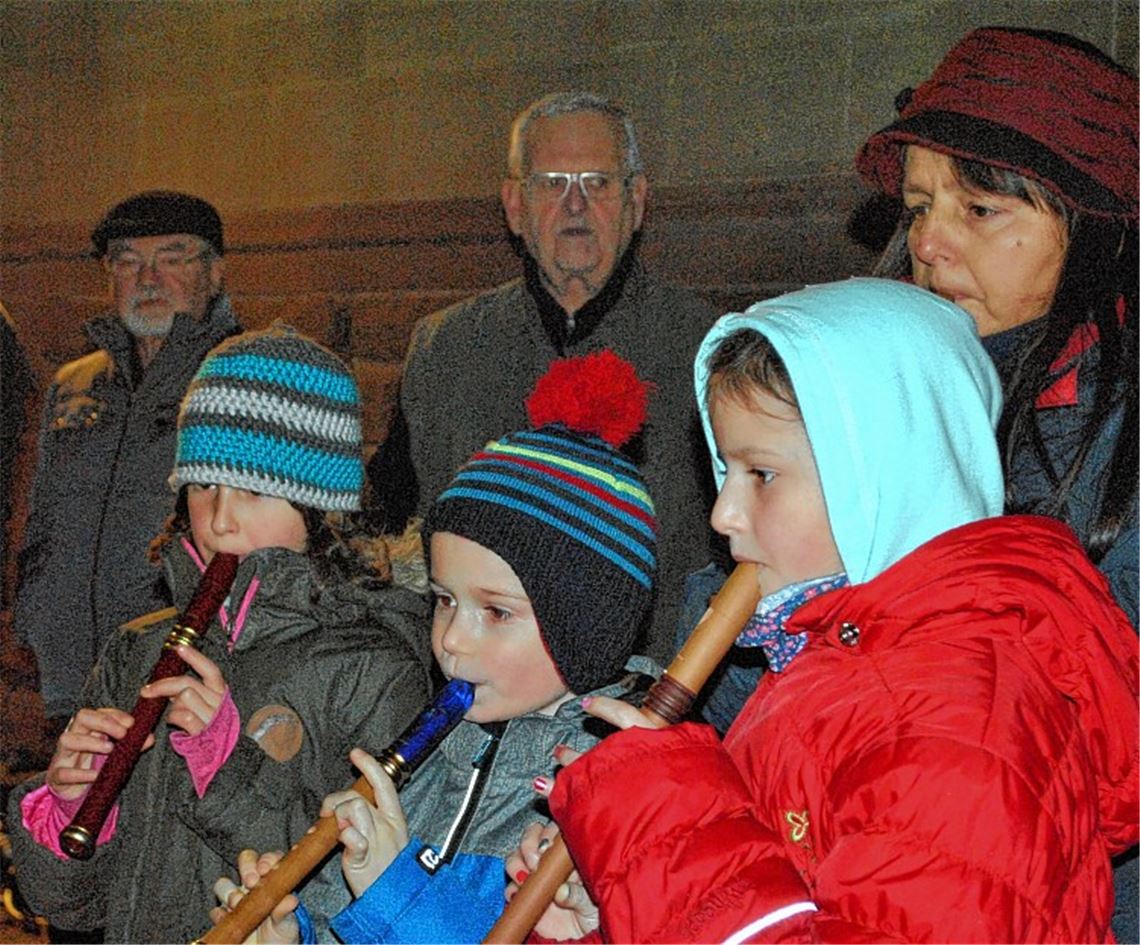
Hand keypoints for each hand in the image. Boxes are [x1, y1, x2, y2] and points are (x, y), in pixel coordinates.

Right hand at [45, 707, 153, 801]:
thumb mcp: (116, 753)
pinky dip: (80, 773)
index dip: (116, 715)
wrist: (76, 792)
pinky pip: (62, 772)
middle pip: (82, 717)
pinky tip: (96, 776)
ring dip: (89, 742)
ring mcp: (63, 755)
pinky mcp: (56, 776)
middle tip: (122, 734)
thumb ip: (132, 744)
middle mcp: (74, 736)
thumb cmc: (97, 765)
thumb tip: (150, 738)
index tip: (132, 724)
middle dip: (103, 722)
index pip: (99, 712)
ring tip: (109, 749)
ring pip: (66, 739)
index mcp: (88, 728)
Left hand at [141, 644, 227, 735]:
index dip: (195, 657)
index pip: (210, 670)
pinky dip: (174, 718)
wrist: (225, 759)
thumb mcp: (207, 709)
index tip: (179, 648)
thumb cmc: (211, 732)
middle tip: (146, 691)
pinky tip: (175, 724)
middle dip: (163, 684)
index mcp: (221, 694)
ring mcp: (212, 716)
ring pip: (185, 696)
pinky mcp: (203, 730)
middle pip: (187, 682)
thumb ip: (193, 695)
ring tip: (173, 716)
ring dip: (172, 706)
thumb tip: (168, 687)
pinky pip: (183, 715)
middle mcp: (218, 702)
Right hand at [210, 849, 298, 944]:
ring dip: (229, 891)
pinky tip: (228, 918)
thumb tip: (291, 900)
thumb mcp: (288, 924)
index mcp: (273, 881)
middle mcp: (254, 885)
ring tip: (238, 904)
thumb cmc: (282, 935)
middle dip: (246, 867)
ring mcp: (237, 899)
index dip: (266, 860)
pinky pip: (215, 911)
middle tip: (251, 882)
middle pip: (246, 861)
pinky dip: (219, 914)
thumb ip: (286, 911)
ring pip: (224, 884)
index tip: (264, 870)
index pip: (269, 859)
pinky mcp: (224, 917)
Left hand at [320, 747, 408, 896]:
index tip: (356, 753)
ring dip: (337, 817)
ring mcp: (376, 841)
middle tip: (328, 815)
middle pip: (358, 797)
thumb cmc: (386, 867)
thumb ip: (368, 818)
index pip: (384, 783)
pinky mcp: (363, 858)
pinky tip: (343, 840)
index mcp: (394, 817)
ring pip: (353, 809)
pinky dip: (346, 835)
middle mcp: (387, 825)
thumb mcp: (385, 837)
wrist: (394, 897)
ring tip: (334, 832)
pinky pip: (354, 838)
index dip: (370, 765)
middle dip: (337, 801)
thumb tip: (345, 805)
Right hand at [504, 822, 598, 939]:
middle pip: (531, 838)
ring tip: (526, 877)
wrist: (579, 940)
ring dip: (516, 864)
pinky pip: (509, 887)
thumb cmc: (592, 917)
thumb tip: (562, 891)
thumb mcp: (592, 904)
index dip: (547, 834)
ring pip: (515, 857)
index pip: (554, 831)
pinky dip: (510, 889)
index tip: (547, 847)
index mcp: (568, 856)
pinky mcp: (522, 897)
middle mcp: (549, 862)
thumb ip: (578, 895)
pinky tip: (519, 894)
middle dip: (528, 845)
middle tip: (535, 861)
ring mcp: (534, 878)